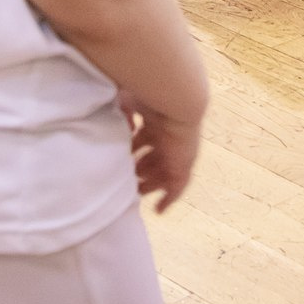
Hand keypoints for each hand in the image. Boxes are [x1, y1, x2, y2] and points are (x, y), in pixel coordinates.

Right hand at [119, 94, 200, 211]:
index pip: (143, 136)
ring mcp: (177, 149)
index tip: (121, 158)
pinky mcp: (184, 163)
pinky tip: (158, 210)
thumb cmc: (147, 93)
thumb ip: (119, 112)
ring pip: (164, 171)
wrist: (175, 98)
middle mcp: (167, 134)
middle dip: (141, 169)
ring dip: (151, 183)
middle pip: (154, 156)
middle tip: (128, 181)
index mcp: (154, 118)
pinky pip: (178, 185)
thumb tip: (122, 128)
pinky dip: (169, 197)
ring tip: (136, 194)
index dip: (133, 148)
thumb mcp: (124, 98)